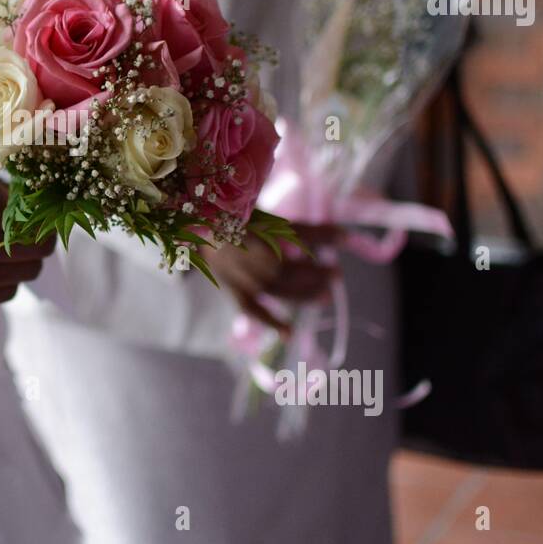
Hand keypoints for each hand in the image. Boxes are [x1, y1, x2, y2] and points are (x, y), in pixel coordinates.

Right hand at [0, 174, 52, 307]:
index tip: (42, 218)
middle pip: (35, 260)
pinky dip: (3, 279)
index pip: (39, 235)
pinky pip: (1, 295)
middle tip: (27, 230)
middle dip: (36, 244)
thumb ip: (12, 195)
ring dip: (19, 262)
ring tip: (4, 243)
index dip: (46, 225)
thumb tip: (53, 210)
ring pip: (20, 280)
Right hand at [205, 223, 341, 330]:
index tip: (347, 237)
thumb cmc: (234, 214)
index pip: (293, 232)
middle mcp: (242, 248)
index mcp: (250, 223)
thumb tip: (334, 235)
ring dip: (301, 293)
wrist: (195, 225)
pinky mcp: (230, 286)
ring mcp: (234, 271)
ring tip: (326, 296)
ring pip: (272, 286)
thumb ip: (291, 225)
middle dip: (312, 272)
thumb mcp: (261, 210)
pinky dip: (268, 320)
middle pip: (283, 265)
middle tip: (336, 275)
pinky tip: (288, 333)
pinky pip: (249, 306)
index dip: (321, 235)